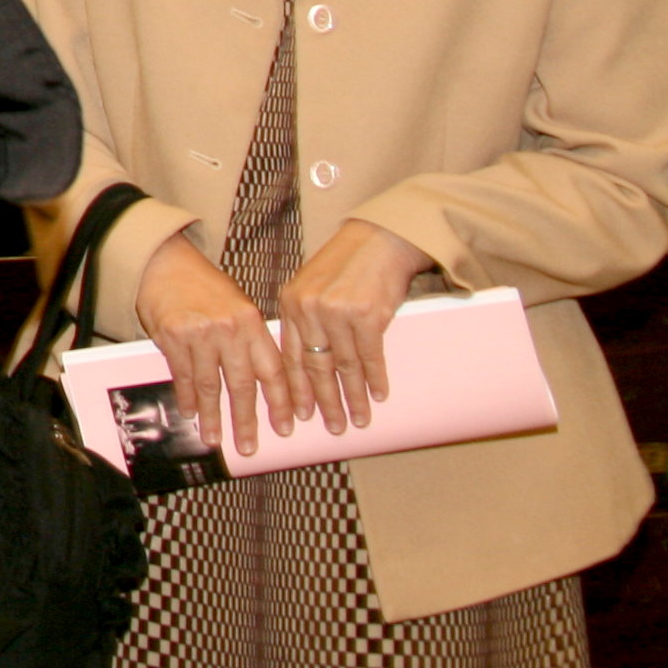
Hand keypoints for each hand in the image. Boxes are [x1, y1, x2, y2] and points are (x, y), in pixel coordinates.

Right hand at [135, 228, 297, 460]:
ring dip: (213, 416)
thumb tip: (268, 382)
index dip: (281, 402)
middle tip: (249, 446)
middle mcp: (229, 329)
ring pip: (210, 385)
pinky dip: (187, 397)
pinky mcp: (172, 336)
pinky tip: (191, 413)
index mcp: (252, 321)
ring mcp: (200, 333)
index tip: (286, 427)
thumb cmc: (204, 286)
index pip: (273, 370)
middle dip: (247, 420)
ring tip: (215, 439)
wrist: (164, 262)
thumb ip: (252, 340)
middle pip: (242, 384)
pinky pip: (182, 375)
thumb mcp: (239, 306)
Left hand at [276, 217, 431, 437]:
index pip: (288, 356)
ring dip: (353, 398)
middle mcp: (309, 309)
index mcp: (290, 304)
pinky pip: (371, 357)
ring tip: (358, 420)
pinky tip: (378, 395)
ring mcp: (337, 313)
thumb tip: (303, 365)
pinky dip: (375, 379)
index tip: (299, 415)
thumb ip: (305, 320)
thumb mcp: (311, 287)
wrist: (378, 240)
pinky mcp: (367, 315)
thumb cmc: (346, 266)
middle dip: (324, 402)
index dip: (295, 390)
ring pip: (343, 367)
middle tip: (333, 428)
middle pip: (314, 367)